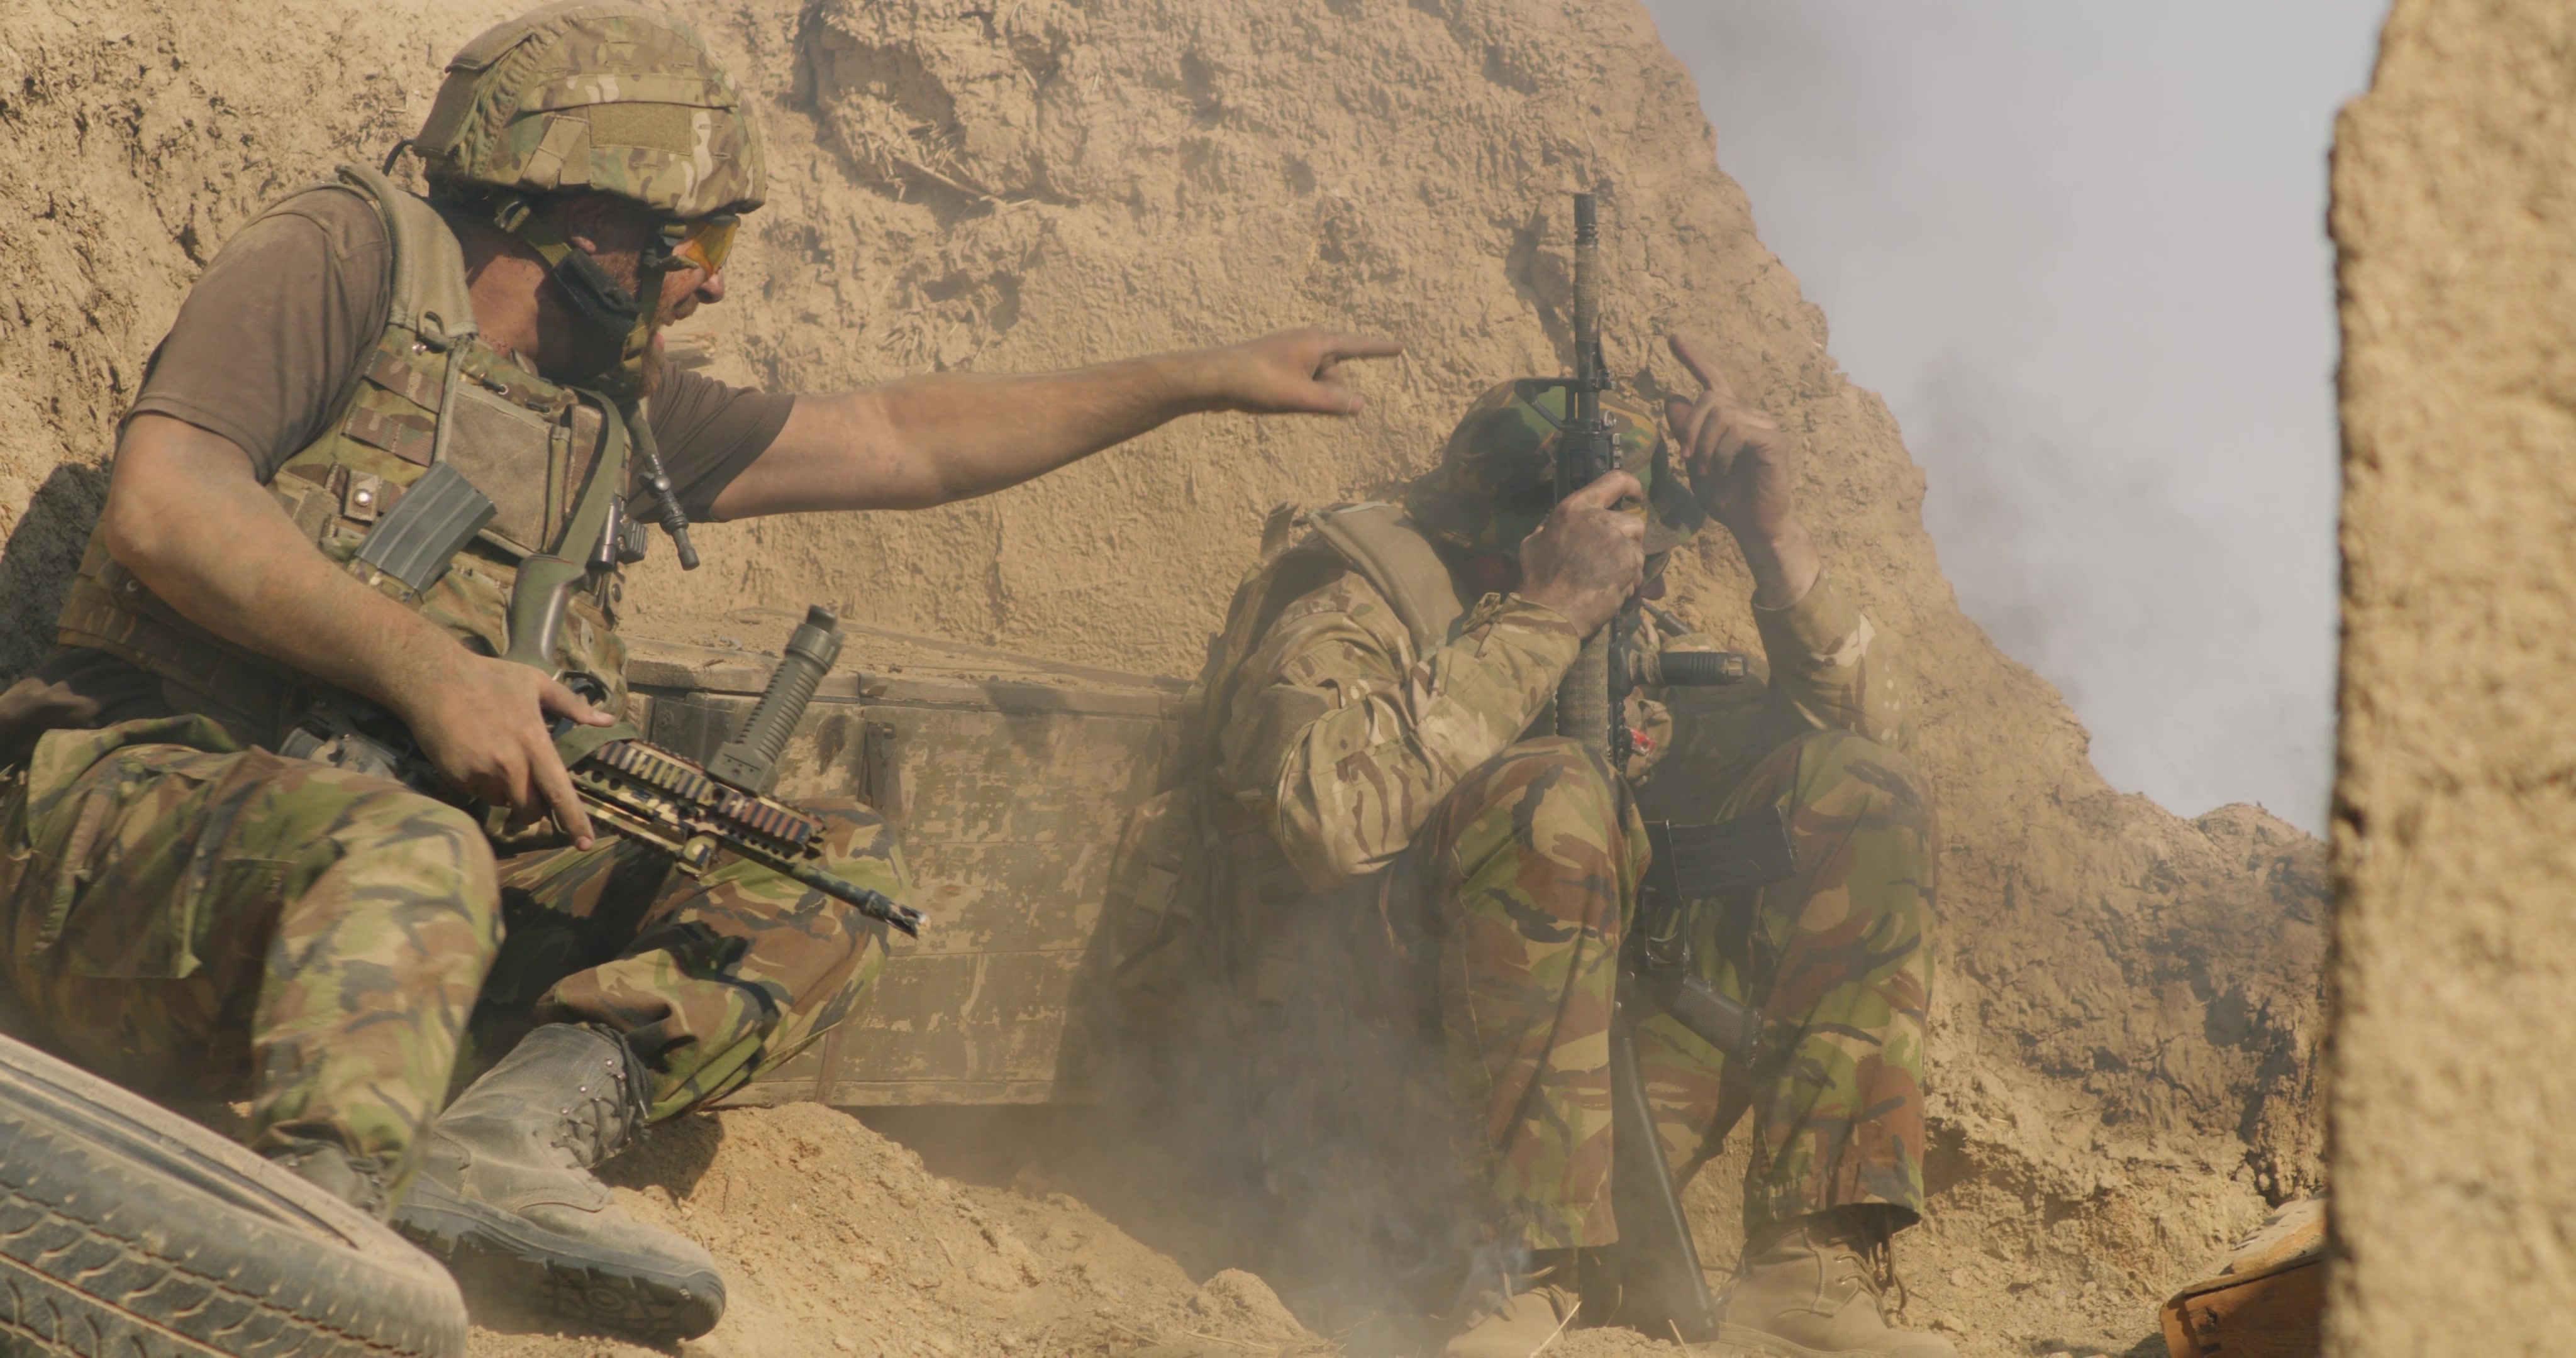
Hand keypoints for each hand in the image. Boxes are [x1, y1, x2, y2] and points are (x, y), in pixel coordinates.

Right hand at [395, 653, 615, 845]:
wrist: (433, 680)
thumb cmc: (489, 677)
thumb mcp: (536, 683)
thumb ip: (573, 706)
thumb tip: (608, 721)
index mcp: (533, 742)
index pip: (559, 791)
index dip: (574, 820)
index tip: (586, 844)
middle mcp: (509, 764)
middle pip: (530, 809)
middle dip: (534, 808)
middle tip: (529, 785)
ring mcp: (480, 773)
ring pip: (502, 802)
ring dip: (505, 791)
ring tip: (495, 755)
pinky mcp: (456, 777)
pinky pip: (477, 793)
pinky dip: (480, 782)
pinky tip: (473, 754)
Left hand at [1203, 327, 1403, 415]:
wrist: (1215, 377)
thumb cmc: (1258, 382)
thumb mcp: (1301, 396)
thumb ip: (1334, 402)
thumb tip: (1361, 405)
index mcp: (1317, 342)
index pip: (1358, 346)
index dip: (1380, 349)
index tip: (1401, 347)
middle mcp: (1307, 342)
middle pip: (1336, 373)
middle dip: (1329, 393)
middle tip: (1299, 399)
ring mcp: (1292, 353)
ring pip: (1318, 382)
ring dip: (1311, 397)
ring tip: (1282, 399)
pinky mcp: (1279, 364)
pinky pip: (1303, 383)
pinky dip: (1299, 395)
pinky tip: (1279, 400)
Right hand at [1517, 471, 1645, 637]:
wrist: (1553, 610)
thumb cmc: (1539, 578)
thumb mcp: (1533, 543)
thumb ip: (1549, 528)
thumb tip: (1553, 526)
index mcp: (1576, 508)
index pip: (1614, 480)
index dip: (1630, 485)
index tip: (1636, 495)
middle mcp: (1600, 519)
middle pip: (1632, 521)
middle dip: (1628, 538)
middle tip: (1613, 554)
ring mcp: (1618, 541)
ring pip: (1637, 547)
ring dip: (1629, 560)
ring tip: (1611, 577)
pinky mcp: (1630, 564)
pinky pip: (1639, 570)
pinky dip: (1631, 580)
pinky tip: (1614, 590)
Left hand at [1663, 334, 1797, 539]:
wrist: (1753, 525)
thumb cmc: (1729, 498)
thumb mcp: (1695, 464)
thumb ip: (1685, 433)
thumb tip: (1671, 398)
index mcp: (1731, 419)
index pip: (1712, 380)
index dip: (1692, 359)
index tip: (1673, 338)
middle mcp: (1750, 416)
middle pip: (1710, 397)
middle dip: (1690, 428)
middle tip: (1686, 458)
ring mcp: (1766, 426)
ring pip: (1722, 414)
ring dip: (1705, 446)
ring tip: (1708, 471)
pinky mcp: (1775, 440)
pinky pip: (1738, 431)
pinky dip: (1722, 453)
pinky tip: (1724, 470)